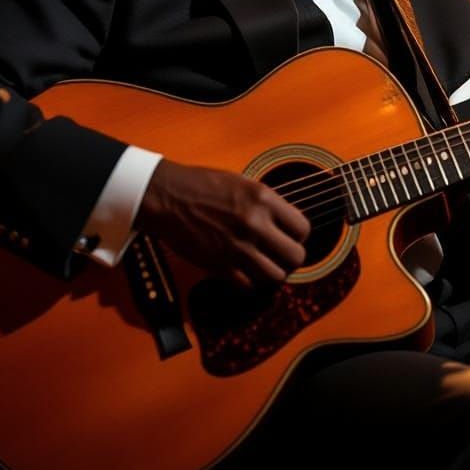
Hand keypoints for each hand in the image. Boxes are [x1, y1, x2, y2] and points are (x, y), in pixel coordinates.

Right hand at [136, 161, 310, 289]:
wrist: (167, 196)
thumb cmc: (201, 185)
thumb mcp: (242, 183)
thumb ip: (266, 204)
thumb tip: (285, 223)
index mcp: (263, 198)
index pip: (303, 228)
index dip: (299, 236)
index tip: (290, 237)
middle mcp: (254, 223)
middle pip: (296, 256)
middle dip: (291, 259)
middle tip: (280, 256)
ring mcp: (238, 246)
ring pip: (276, 276)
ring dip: (273, 274)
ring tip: (265, 267)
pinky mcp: (219, 265)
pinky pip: (249, 287)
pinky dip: (250, 284)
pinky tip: (245, 274)